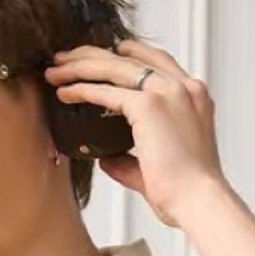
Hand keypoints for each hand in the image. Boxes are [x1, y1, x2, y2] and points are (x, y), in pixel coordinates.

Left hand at [43, 38, 227, 228]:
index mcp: (193, 97)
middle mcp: (183, 87)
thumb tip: (107, 159)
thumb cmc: (186, 191)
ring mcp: (167, 92)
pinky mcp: (149, 105)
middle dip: (95, 56)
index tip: (106, 53)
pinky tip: (65, 92)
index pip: (158, 62)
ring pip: (115, 67)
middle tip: (67, 58)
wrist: (199, 201)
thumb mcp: (159, 166)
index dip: (129, 54)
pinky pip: (107, 90)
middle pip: (132, 58)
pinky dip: (82, 89)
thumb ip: (130, 160)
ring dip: (81, 66)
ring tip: (55, 71)